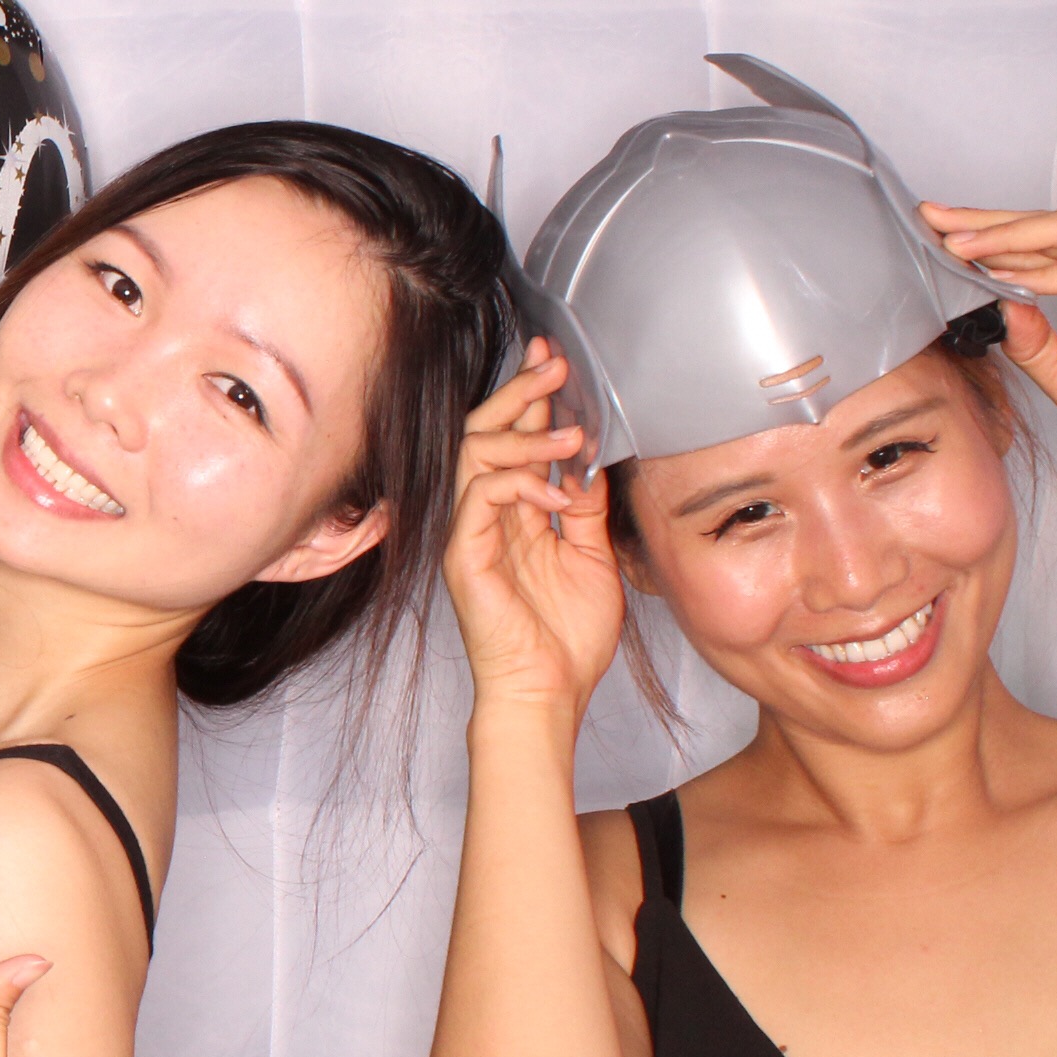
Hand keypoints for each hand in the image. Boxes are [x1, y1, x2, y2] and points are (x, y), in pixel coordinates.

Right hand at [442, 342, 623, 719]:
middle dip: (520, 393)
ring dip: (524, 436)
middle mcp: (485, 516)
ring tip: (569, 434)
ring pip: (475, 454)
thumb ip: (586, 510)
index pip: (515, 440)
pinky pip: (480, 497)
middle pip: (485, 432)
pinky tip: (556, 495)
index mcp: (514, 514)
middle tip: (553, 364)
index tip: (558, 363)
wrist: (547, 693)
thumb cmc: (566, 640)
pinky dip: (520, 485)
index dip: (532, 399)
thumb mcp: (593, 559)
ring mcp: (470, 533)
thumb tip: (589, 461)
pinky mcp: (463, 554)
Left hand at [926, 201, 1056, 472]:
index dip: (990, 237)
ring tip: (959, 242)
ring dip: (1009, 236)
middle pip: (1049, 227)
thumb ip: (1032, 343)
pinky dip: (1050, 273)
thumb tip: (997, 307)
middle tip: (935, 219)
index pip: (1043, 243)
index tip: (940, 234)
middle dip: (987, 223)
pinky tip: (1008, 276)